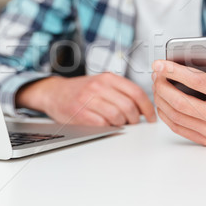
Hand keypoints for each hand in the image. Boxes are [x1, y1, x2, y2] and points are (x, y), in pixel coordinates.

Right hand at [16, 73, 156, 126]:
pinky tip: (108, 126)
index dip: (147, 107)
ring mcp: (88, 100)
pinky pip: (103, 124)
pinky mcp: (80, 113)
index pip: (136, 92)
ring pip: (117, 116)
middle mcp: (98, 86)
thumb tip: (143, 107)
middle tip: (134, 123)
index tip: (151, 117)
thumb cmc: (81, 90)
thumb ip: (121, 91)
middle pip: (128, 106)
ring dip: (123, 124)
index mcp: (108, 78)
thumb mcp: (102, 83)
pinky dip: (109, 128)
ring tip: (120, 124)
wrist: (54, 93)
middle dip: (136, 119)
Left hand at [151, 49, 205, 145]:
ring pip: (177, 116)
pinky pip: (179, 128)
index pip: (198, 81)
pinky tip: (161, 101)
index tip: (159, 64)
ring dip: (161, 99)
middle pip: (182, 102)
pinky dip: (166, 114)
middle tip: (155, 74)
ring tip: (156, 84)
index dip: (175, 71)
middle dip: (162, 86)